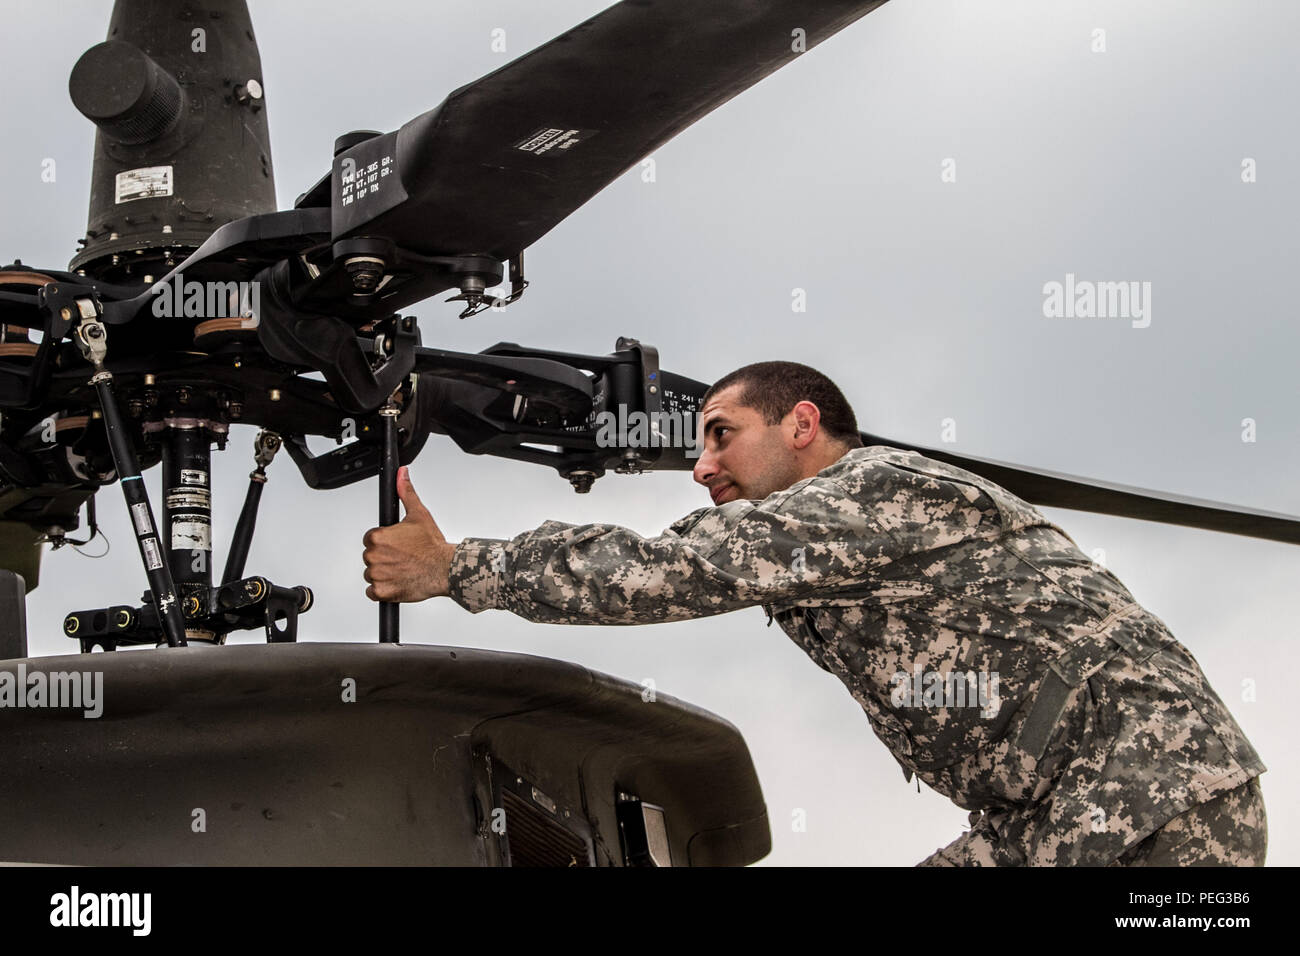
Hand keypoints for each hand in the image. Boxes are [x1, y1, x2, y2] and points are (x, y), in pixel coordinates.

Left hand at [362, 466, 457, 601]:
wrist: (445, 569)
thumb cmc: (432, 545)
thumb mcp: (419, 514)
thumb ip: (406, 492)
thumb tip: (401, 474)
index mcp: (377, 537)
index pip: (371, 539)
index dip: (385, 541)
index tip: (398, 545)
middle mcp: (373, 556)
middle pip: (371, 556)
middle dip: (384, 557)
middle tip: (403, 557)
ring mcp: (377, 575)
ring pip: (372, 574)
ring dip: (384, 573)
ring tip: (403, 569)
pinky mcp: (382, 592)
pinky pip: (373, 592)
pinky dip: (383, 589)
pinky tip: (398, 581)